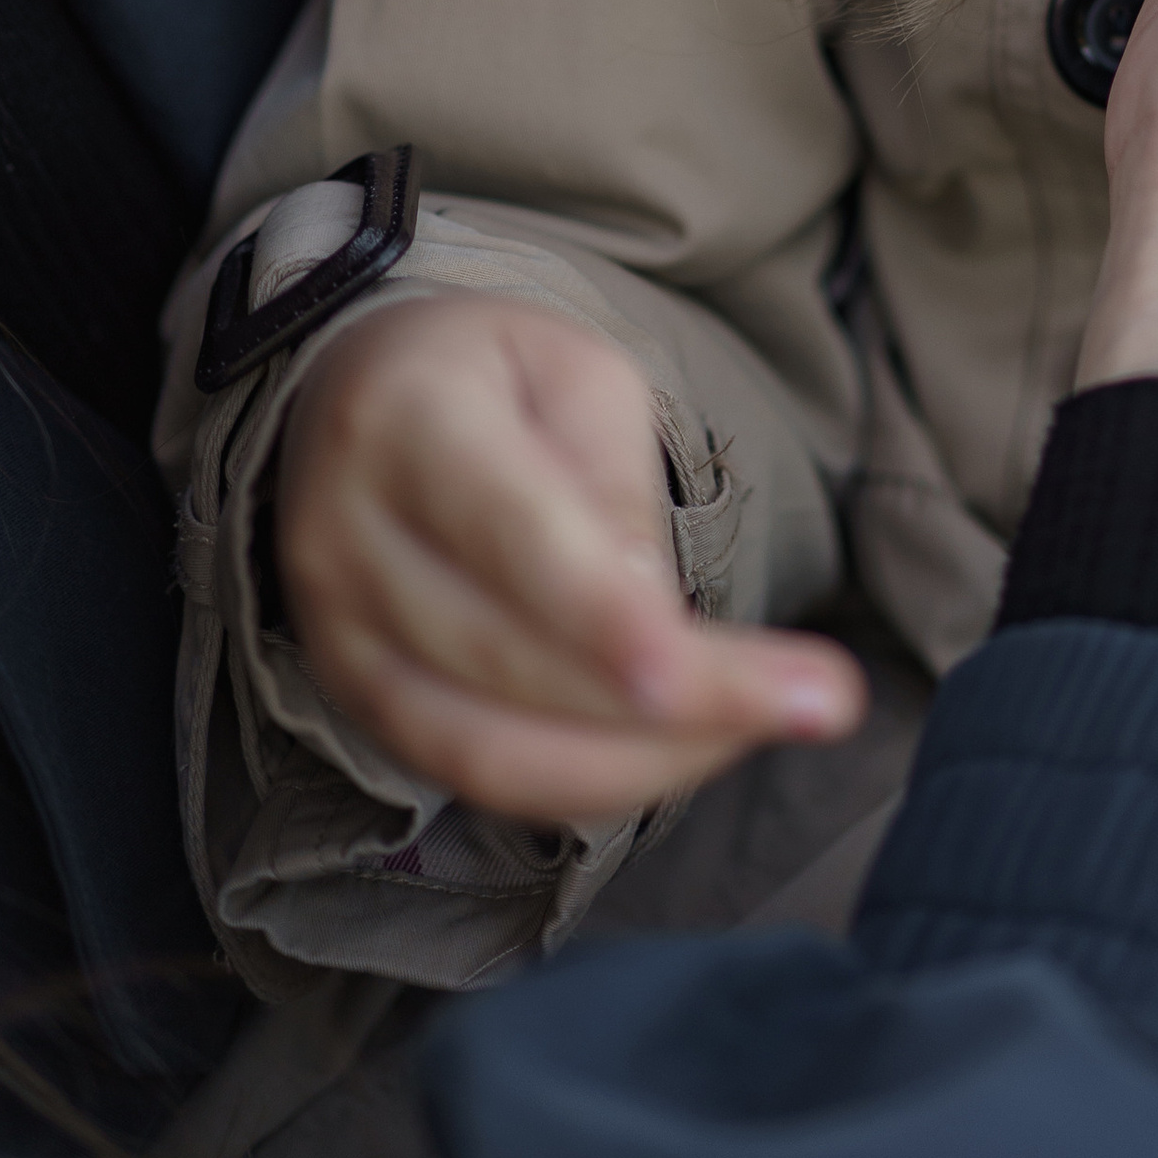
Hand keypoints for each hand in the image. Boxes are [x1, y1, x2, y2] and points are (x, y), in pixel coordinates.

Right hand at [275, 296, 864, 822]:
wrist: (364, 395)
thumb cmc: (496, 379)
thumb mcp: (579, 376)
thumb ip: (615, 485)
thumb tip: (653, 622)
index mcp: (408, 421)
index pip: (514, 538)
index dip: (606, 623)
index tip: (704, 673)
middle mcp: (349, 537)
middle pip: (514, 660)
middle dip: (678, 703)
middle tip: (820, 701)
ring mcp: (336, 635)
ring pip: (493, 747)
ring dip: (647, 759)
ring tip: (766, 724)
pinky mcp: (354, 702)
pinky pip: (476, 778)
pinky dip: (589, 781)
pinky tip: (681, 751)